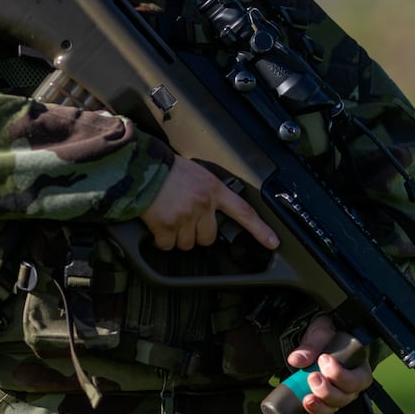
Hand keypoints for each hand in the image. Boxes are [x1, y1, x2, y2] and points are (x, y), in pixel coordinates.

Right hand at [140, 156, 279, 252]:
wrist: (141, 168)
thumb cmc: (166, 170)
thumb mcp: (197, 174)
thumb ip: (208, 193)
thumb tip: (211, 212)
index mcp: (213, 189)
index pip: (243, 212)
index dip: (260, 230)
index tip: (273, 243)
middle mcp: (203, 204)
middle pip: (208, 237)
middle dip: (196, 233)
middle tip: (183, 218)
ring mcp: (185, 216)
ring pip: (187, 244)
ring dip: (177, 237)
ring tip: (168, 216)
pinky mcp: (166, 225)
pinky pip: (167, 245)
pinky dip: (161, 239)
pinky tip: (157, 224)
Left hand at [286, 314, 372, 413]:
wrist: (319, 340)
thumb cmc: (327, 335)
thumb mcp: (322, 332)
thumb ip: (312, 344)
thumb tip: (296, 360)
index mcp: (358, 368)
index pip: (357, 379)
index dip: (341, 375)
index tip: (323, 359)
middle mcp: (351, 386)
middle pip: (345, 398)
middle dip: (327, 391)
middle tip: (312, 377)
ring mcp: (337, 396)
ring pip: (333, 408)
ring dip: (320, 406)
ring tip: (307, 398)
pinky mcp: (323, 401)